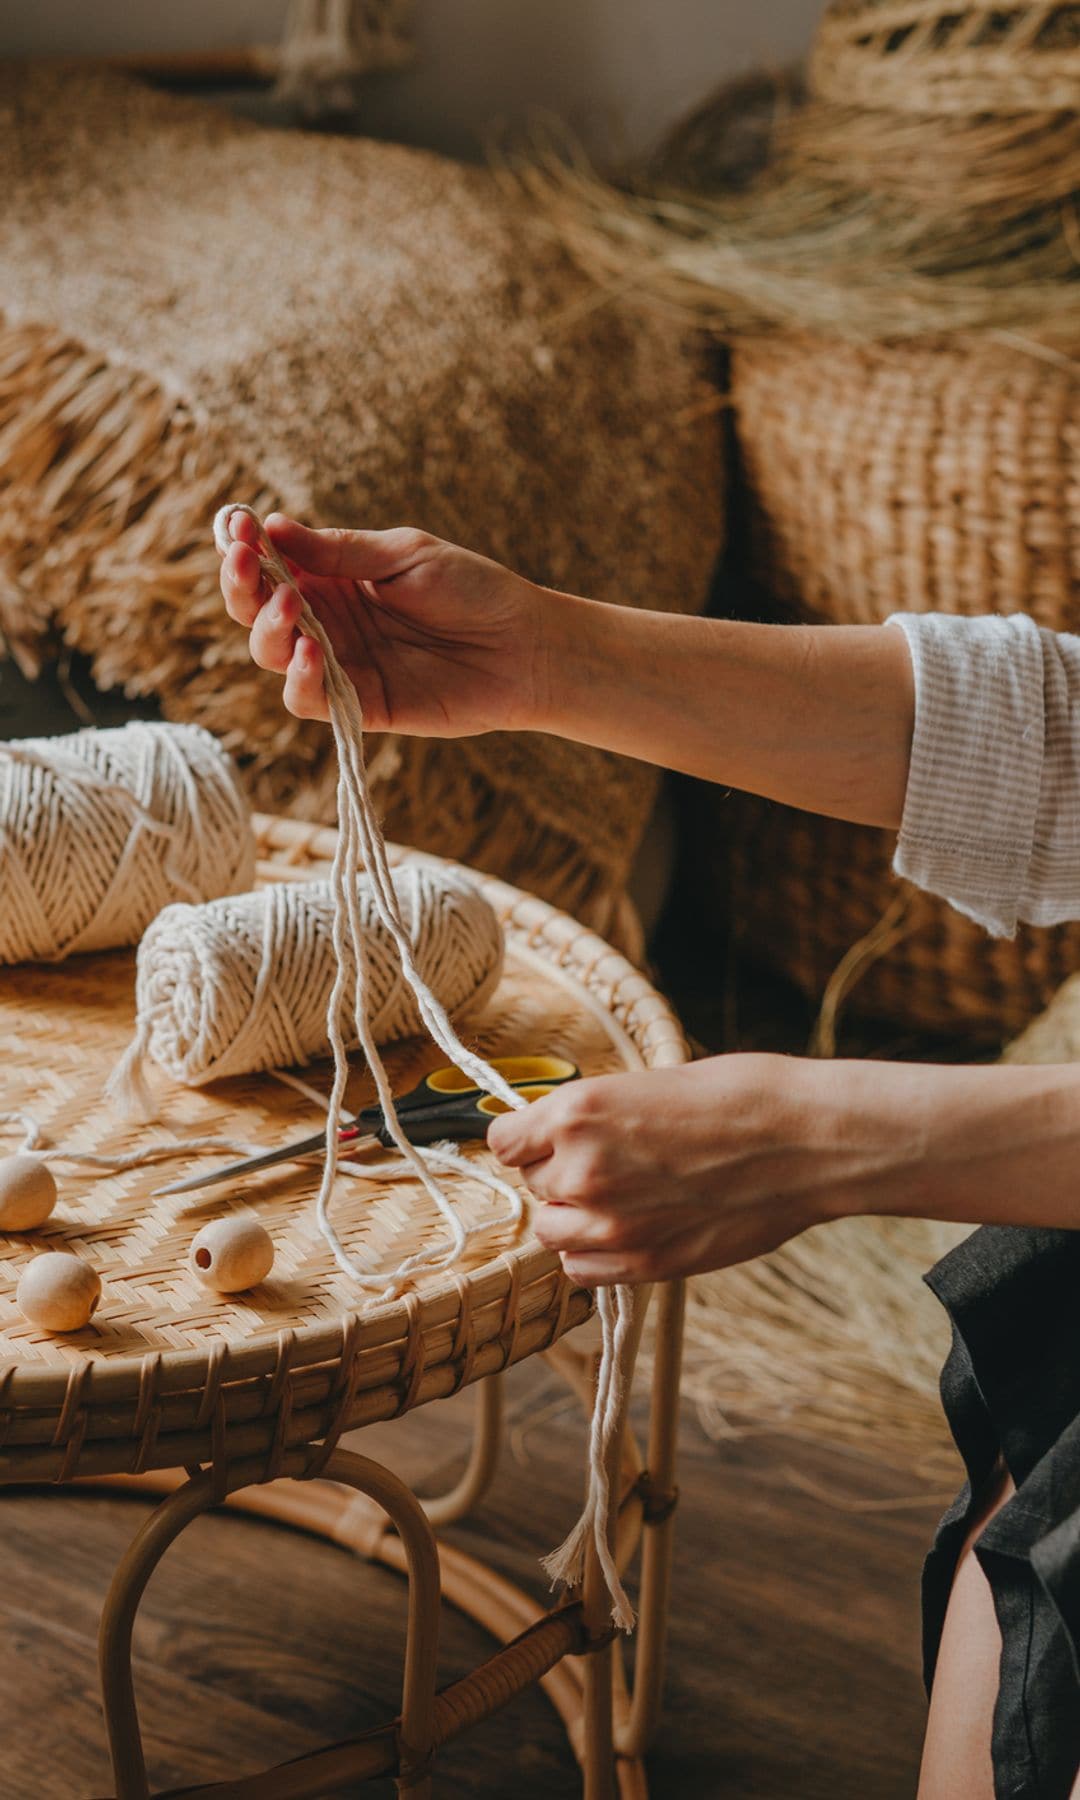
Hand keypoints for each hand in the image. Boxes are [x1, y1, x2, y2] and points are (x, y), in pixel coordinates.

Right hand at [219, 511, 548, 735]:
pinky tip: (312, 653)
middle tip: (249, 564)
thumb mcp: (406, 555)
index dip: (243, 548)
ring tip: (290, 606)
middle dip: (242, 587)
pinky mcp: (360, 706)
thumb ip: (341, 550)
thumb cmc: (474, 590)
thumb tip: (273, 527)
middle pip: (255, 610)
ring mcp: (341, 664)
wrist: (525, 647)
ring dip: (268, 629)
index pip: (270, 563)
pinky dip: (299, 680)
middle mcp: (328, 620)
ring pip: (271, 655)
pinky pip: (309, 701)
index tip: (236, 529)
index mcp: (334, 576)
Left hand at [488, 1054, 856, 1285]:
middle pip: (532, 1183)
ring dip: (572, 1215)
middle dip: (559, 1172)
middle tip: (611, 1159)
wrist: (804, 1140)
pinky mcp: (644, 1262)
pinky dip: (592, 1253)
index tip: (545, 1138)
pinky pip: (581, 1269)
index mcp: (578, 1112)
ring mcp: (611, 1222)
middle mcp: (582, 1169)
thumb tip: (557, 1139)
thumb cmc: (737, 1097)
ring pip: (551, 1230)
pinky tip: (627, 1228)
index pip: (504, 1139)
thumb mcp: (646, 1085)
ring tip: (620, 1195)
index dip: (527, 1137)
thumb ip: (593, 1120)